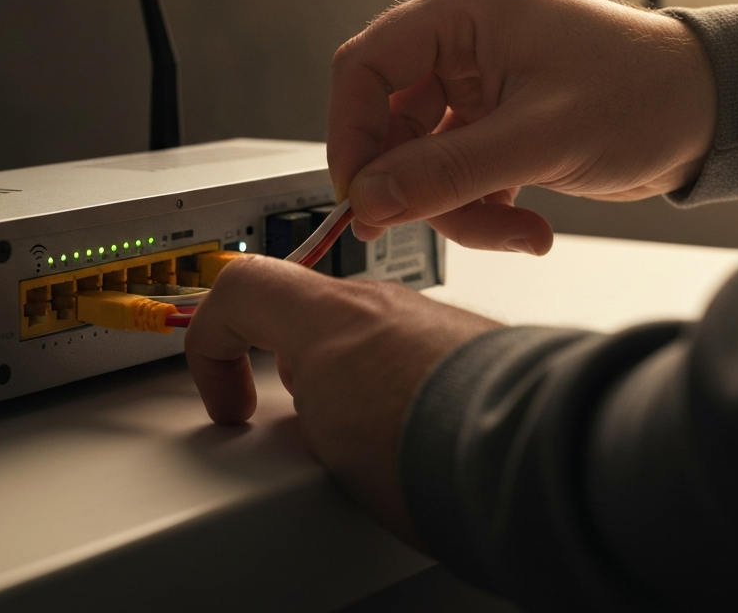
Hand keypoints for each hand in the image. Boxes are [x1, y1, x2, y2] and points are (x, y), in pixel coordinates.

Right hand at [183, 254, 499, 541]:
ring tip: (360, 446)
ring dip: (345, 383)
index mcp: (330, 313)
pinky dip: (395, 390)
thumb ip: (297, 411)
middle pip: (305, 313)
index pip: (241, 288)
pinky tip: (408, 442)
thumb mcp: (320, 439)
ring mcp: (429, 322)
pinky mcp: (469, 347)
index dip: (213, 347)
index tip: (231, 402)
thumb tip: (296, 427)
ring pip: (362, 335)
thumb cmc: (431, 442)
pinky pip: (413, 356)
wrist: (524, 448)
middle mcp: (383, 305)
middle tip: (298, 425)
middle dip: (289, 370)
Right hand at [327, 0, 716, 250]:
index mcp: (462, 9)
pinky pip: (452, 171)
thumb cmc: (646, 93)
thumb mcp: (539, 139)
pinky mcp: (491, 120)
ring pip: (420, 156)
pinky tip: (525, 225)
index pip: (366, 66)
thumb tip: (369, 200)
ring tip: (512, 231)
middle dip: (413, 183)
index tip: (357, 196)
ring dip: (455, 205)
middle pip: (389, 120)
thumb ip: (445, 173)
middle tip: (426, 225)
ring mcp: (474, 81)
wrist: (711, 114)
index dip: (351, 133)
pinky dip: (477, 206)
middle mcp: (460, 39)